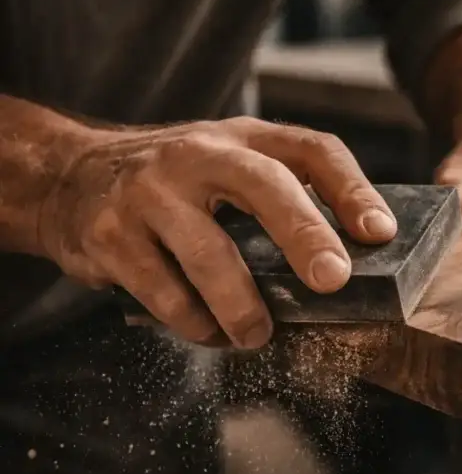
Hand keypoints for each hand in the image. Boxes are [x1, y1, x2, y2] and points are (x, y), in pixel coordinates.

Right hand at [38, 117, 396, 348]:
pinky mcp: (112, 235)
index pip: (313, 149)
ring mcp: (151, 192)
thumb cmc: (178, 184)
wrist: (69, 177)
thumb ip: (286, 196)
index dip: (353, 189)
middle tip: (332, 281)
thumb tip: (360, 257)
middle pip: (264, 185)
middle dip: (305, 234)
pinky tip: (211, 333)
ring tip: (259, 335)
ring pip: (209, 254)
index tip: (380, 233)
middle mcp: (199, 154)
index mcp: (244, 139)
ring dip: (242, 306)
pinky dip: (195, 322)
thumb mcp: (231, 166)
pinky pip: (165, 292)